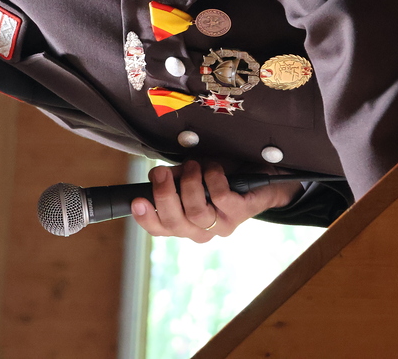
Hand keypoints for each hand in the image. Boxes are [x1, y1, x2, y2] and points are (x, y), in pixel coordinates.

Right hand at [130, 161, 302, 242]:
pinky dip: (212, 178)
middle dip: (164, 195)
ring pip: (196, 212)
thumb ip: (173, 178)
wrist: (260, 176)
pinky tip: (213, 168)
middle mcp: (201, 231)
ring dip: (190, 183)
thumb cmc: (221, 175)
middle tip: (161, 172)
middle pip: (174, 223)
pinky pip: (220, 197)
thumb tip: (156, 177)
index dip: (145, 218)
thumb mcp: (190, 175)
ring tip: (194, 166)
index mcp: (184, 223)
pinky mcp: (239, 214)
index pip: (159, 229)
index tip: (137, 200)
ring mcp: (221, 226)